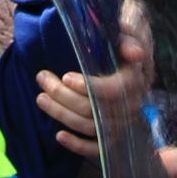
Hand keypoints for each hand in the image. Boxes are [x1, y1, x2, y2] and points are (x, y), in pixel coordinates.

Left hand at [38, 0, 153, 152]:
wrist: (131, 52)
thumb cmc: (124, 38)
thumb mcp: (127, 31)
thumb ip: (129, 38)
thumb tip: (136, 53)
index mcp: (134, 80)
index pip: (114, 91)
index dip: (90, 87)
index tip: (66, 77)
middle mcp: (130, 105)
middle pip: (94, 110)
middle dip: (63, 96)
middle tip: (42, 78)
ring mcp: (121, 121)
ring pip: (90, 127)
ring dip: (62, 114)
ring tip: (40, 98)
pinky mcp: (112, 132)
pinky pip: (97, 147)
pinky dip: (78, 145)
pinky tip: (58, 136)